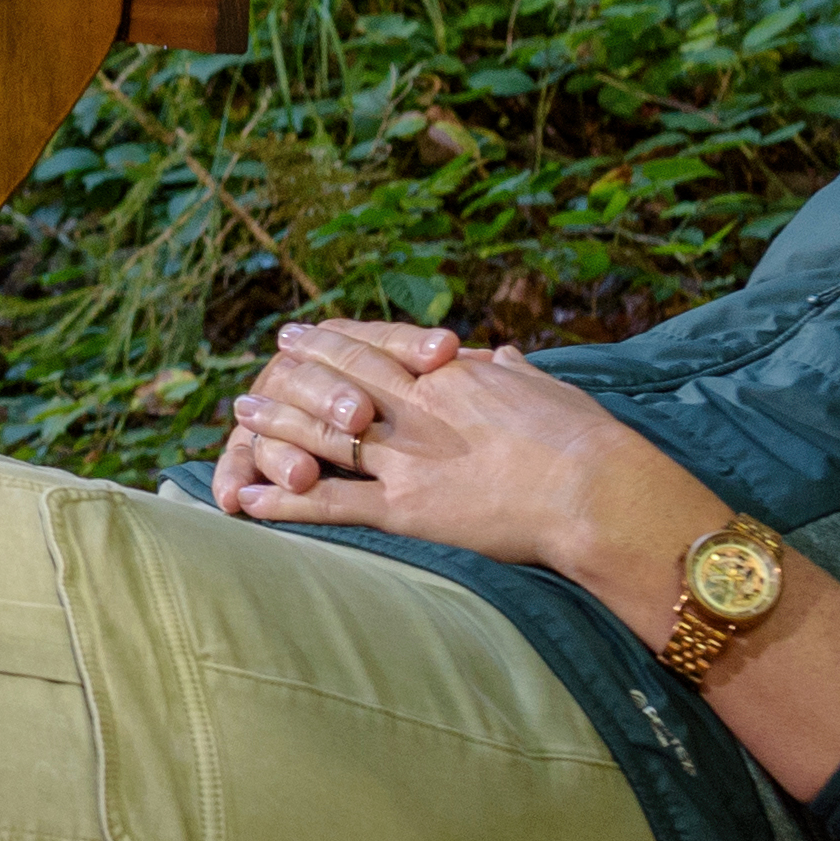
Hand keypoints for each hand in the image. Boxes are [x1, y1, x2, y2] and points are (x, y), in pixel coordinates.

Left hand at [214, 319, 704, 594]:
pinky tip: (251, 500)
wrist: (597, 489)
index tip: (309, 331)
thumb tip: (502, 353)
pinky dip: (285, 502)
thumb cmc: (588, 442)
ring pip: (323, 435)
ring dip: (277, 426)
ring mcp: (407, 459)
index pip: (379, 350)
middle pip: (339, 382)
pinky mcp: (406, 509)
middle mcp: (418, 409)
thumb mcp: (549, 389)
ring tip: (242, 415)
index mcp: (452, 377)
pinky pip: (332, 504)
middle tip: (266, 363)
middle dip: (297, 371)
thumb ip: (514, 372)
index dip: (337, 341)